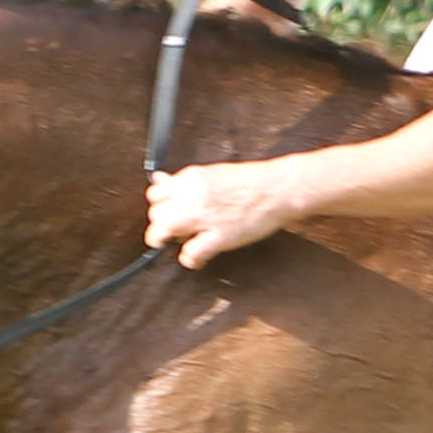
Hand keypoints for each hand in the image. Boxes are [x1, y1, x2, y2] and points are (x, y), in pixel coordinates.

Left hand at [146, 159, 306, 269]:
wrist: (277, 188)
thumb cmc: (250, 182)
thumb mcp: (212, 174)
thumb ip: (184, 181)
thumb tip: (160, 180)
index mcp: (191, 178)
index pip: (155, 193)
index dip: (160, 207)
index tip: (167, 214)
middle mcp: (193, 195)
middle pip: (155, 214)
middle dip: (161, 225)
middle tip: (176, 231)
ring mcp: (205, 216)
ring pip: (164, 230)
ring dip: (168, 241)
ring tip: (183, 243)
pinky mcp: (220, 236)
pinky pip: (190, 253)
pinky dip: (190, 259)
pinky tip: (198, 258)